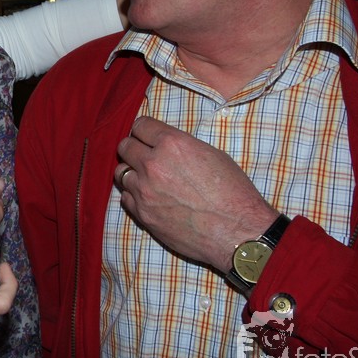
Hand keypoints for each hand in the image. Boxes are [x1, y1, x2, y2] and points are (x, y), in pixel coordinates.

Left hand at [114, 116, 278, 271]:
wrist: (237, 231)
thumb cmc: (232, 192)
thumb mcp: (212, 155)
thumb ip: (181, 146)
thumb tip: (165, 146)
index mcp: (173, 144)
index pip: (141, 125)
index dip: (144, 130)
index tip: (147, 136)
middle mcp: (153, 164)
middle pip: (125, 146)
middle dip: (134, 148)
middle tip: (144, 155)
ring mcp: (144, 190)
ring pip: (121, 172)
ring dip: (132, 173)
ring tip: (147, 179)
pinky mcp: (142, 214)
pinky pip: (125, 197)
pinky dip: (134, 195)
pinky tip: (149, 198)